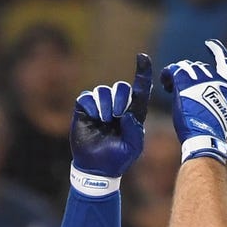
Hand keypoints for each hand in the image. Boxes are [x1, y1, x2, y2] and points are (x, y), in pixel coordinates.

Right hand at [69, 53, 152, 182]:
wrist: (97, 169)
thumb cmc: (118, 158)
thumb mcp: (133, 146)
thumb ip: (135, 129)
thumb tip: (126, 113)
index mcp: (132, 112)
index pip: (140, 89)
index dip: (142, 72)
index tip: (142, 57)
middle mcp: (117, 106)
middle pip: (121, 87)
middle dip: (120, 99)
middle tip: (117, 116)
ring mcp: (99, 106)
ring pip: (103, 91)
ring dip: (105, 105)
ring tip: (105, 121)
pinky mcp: (84, 109)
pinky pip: (87, 97)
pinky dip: (92, 106)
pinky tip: (94, 118)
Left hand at [160, 39, 226, 163]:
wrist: (205, 137)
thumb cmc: (210, 133)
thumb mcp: (219, 113)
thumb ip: (214, 100)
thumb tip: (205, 97)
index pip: (225, 63)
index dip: (217, 51)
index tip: (210, 44)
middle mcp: (216, 79)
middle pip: (199, 67)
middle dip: (188, 75)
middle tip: (178, 88)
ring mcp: (201, 79)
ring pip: (184, 67)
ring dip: (176, 76)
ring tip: (170, 89)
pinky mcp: (185, 81)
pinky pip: (172, 70)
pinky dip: (167, 75)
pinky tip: (165, 84)